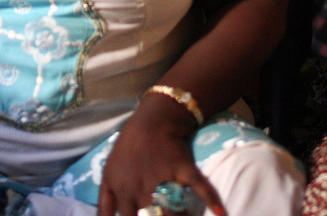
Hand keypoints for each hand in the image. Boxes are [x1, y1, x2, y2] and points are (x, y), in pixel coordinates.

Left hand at [97, 97, 221, 215]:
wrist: (152, 121)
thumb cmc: (127, 148)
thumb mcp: (107, 175)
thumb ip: (104, 204)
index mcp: (125, 194)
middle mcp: (144, 191)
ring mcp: (165, 182)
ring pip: (173, 212)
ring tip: (181, 215)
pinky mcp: (185, 171)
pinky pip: (200, 187)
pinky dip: (213, 200)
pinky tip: (221, 214)